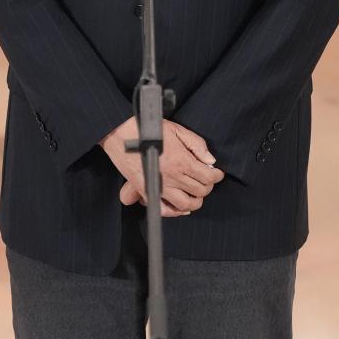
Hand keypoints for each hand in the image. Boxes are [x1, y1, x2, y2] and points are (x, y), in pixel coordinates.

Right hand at [100, 116, 224, 217]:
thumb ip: (196, 144)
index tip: (217, 173)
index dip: (217, 176)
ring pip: (186, 205)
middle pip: (200, 191)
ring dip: (195, 201)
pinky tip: (180, 206)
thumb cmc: (147, 127)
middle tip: (206, 180)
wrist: (120, 132)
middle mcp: (173, 177)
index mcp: (182, 161)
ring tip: (196, 193)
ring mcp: (160, 187)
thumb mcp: (176, 129)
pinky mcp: (146, 191)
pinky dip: (175, 211)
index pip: (208, 177)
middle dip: (207, 186)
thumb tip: (210, 160)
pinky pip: (164, 210)